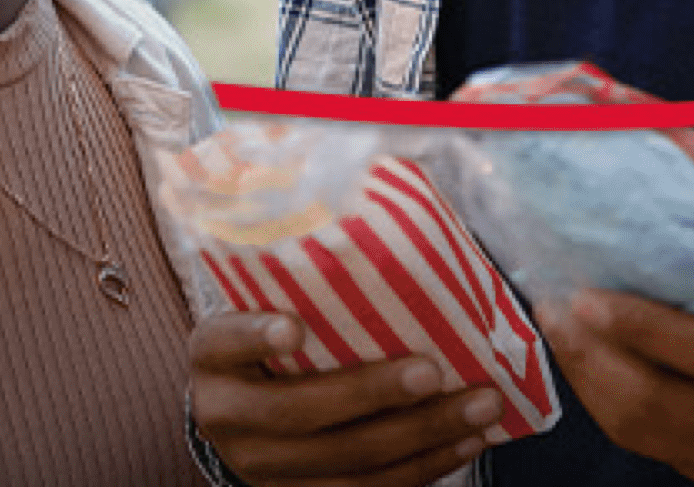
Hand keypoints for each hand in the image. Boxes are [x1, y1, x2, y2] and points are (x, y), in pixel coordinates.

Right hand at [187, 311, 508, 486]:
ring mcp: (261, 467)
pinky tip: (467, 442)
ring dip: (421, 436)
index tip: (293, 325)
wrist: (249, 407)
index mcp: (213, 353)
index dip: (257, 336)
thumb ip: (311, 282)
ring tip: (479, 407)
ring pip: (344, 462)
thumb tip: (404, 231)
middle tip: (432, 371)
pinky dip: (425, 467)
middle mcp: (225, 415)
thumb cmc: (282, 330)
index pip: (226, 340)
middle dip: (372, 394)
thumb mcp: (273, 302)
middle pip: (298, 412)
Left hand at [543, 197, 693, 486]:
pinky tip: (601, 368)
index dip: (643, 327)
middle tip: (557, 305)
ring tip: (566, 332)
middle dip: (594, 357)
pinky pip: (662, 452)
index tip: (588, 295)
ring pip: (647, 438)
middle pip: (659, 407)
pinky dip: (621, 410)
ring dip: (593, 384)